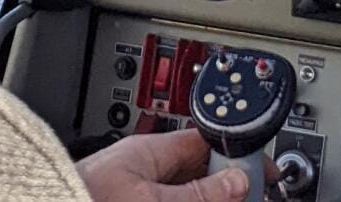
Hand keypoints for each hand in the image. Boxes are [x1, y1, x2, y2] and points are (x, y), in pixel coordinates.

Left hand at [76, 127, 257, 201]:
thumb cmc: (77, 199)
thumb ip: (196, 194)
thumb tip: (239, 180)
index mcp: (145, 154)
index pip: (204, 144)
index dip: (236, 157)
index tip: (263, 175)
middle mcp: (137, 174)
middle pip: (195, 176)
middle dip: (222, 188)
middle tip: (251, 197)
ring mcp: (129, 194)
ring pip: (178, 193)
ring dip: (205, 196)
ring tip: (232, 198)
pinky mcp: (119, 200)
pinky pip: (160, 198)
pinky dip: (179, 199)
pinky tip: (195, 201)